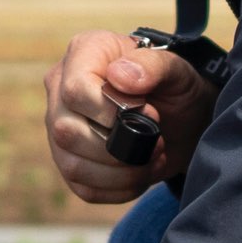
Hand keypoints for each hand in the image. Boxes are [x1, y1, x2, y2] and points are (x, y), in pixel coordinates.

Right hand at [43, 28, 214, 202]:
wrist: (181, 114)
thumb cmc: (174, 84)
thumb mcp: (176, 68)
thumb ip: (153, 65)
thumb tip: (120, 77)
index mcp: (82, 54)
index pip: (74, 90)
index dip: (110, 112)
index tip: (150, 114)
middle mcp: (60, 90)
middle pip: (66, 131)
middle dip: (119, 147)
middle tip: (156, 141)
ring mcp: (60, 128)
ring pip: (72, 165)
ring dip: (122, 172)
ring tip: (152, 157)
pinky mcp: (70, 161)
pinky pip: (84, 188)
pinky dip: (120, 188)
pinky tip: (142, 172)